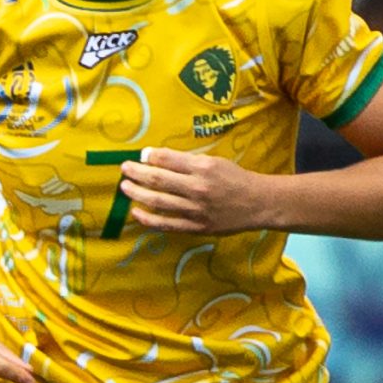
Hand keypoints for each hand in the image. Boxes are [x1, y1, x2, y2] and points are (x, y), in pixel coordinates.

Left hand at [119, 148, 282, 233]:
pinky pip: (166, 224)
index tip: (139, 155)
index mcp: (203, 168)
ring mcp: (195, 209)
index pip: (167, 159)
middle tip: (124, 169)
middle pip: (158, 180)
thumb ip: (187, 161)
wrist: (257, 203)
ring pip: (158, 201)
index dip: (149, 156)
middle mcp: (197, 188)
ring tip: (125, 187)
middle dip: (136, 173)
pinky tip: (136, 212)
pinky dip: (148, 219)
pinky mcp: (196, 227)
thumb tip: (155, 157)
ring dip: (137, 194)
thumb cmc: (235, 179)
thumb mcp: (214, 162)